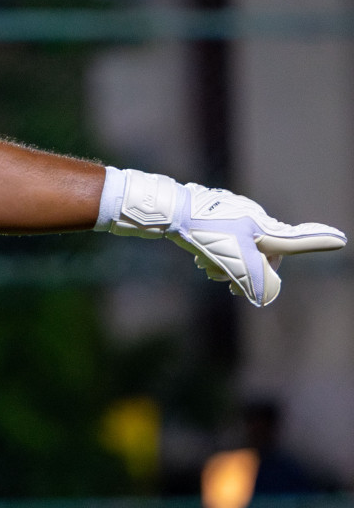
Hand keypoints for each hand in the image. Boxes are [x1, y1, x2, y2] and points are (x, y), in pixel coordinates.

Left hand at [102, 168, 345, 305]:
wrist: (170, 212)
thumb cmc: (205, 235)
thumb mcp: (235, 263)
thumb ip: (258, 281)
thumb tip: (268, 296)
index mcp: (265, 229)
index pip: (296, 240)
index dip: (318, 242)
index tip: (340, 240)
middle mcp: (256, 219)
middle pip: (262, 253)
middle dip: (245, 270)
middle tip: (220, 281)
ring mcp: (236, 214)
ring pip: (239, 248)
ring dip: (224, 263)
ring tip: (203, 267)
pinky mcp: (218, 213)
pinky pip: (224, 238)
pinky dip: (214, 252)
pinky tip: (197, 256)